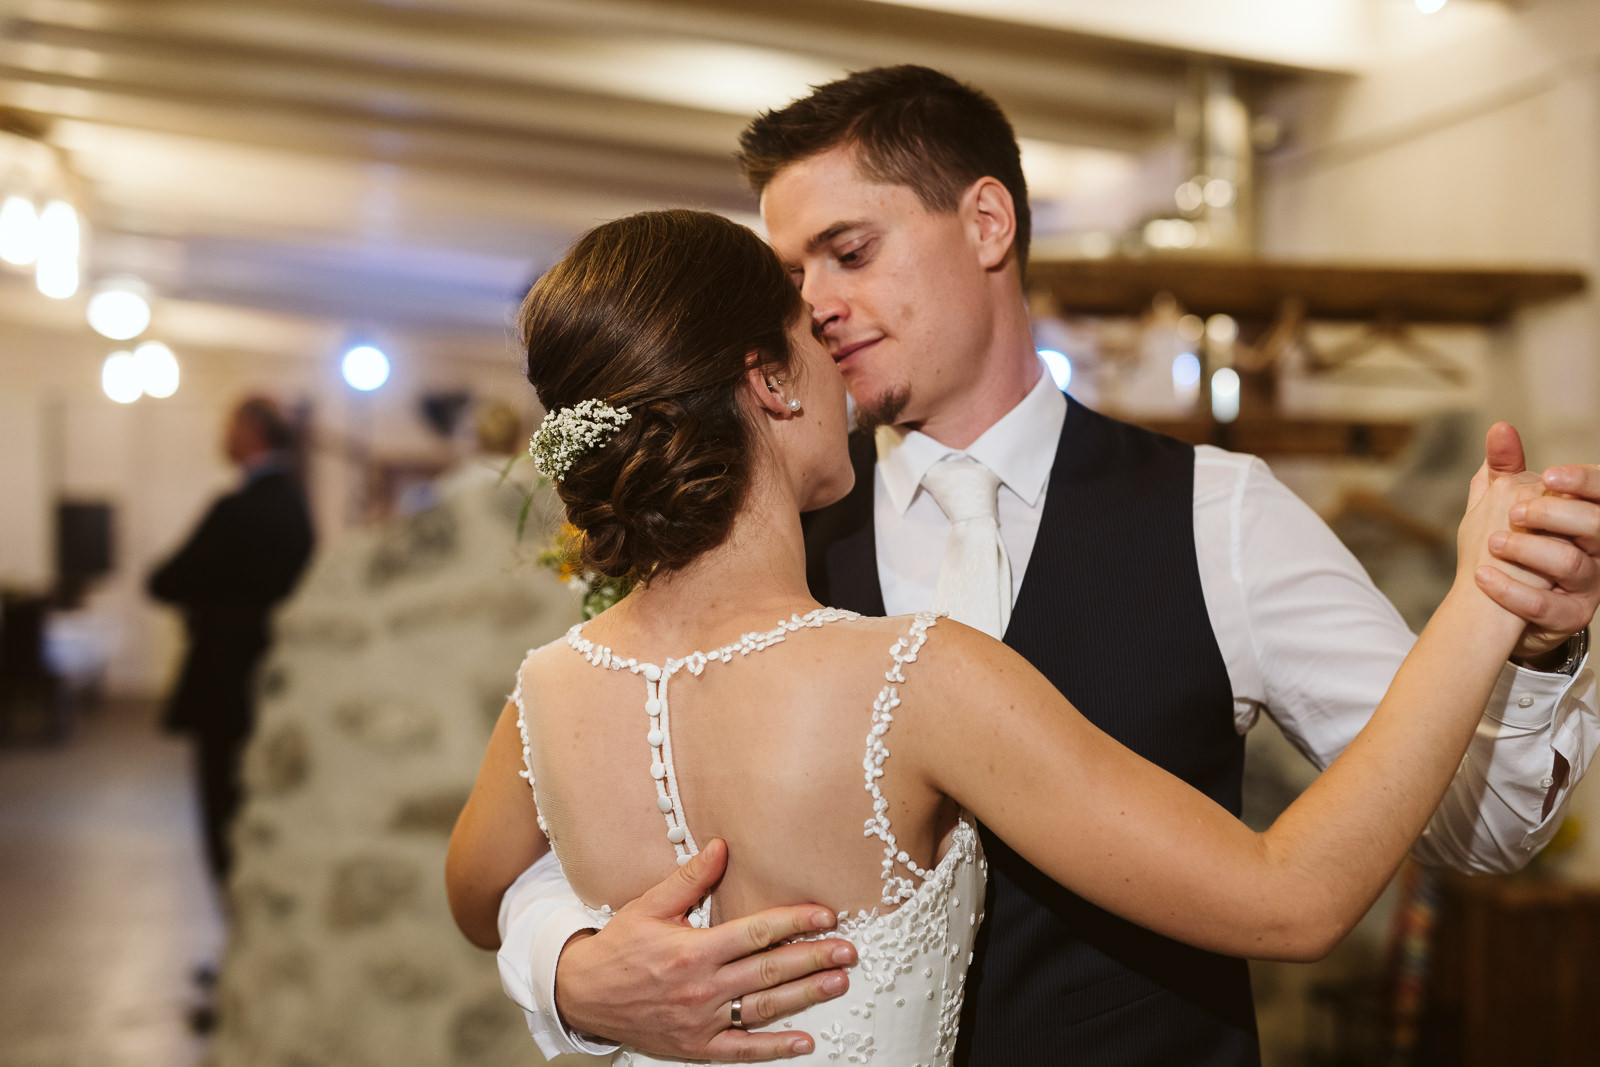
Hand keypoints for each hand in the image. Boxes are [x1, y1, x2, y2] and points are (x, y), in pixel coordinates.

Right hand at [553, 838, 856, 1059]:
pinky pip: (742, 1050)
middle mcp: (701, 987)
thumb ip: (689, 878)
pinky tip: (805, 1042)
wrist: (582, 996)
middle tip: (848, 950)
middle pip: (769, 970)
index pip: (755, 932)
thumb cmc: (618, 948)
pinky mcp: (697, 1047)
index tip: (825, 915)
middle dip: (813, 958)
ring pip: (763, 1008)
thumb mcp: (649, 906)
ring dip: (805, 996)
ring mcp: (701, 1021)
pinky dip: (775, 1048)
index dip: (794, 922)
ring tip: (838, 982)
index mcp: (693, 949)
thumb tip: (722, 847)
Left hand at [1471, 425, 1599, 658]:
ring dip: (1528, 550)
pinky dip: (1512, 590)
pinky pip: (1547, 605)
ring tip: (1491, 543)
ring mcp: (1586, 586)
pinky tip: (1482, 576)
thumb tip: (1500, 427)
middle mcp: (1594, 550)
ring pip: (1572, 565)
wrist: (1503, 610)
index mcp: (1584, 517)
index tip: (1548, 476)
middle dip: (1555, 513)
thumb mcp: (1506, 507)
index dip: (1583, 480)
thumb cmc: (1511, 551)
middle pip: (1595, 525)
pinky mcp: (1569, 616)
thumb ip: (1506, 471)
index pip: (1599, 492)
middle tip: (1513, 512)